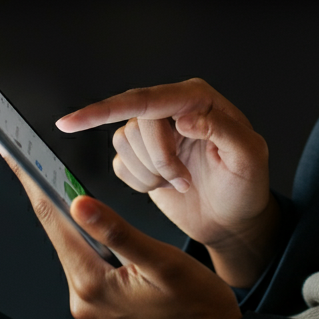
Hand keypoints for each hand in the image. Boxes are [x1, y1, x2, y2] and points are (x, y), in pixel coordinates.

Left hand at [0, 140, 239, 318]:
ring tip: (62, 184)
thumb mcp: (162, 262)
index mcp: (92, 285)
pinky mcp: (107, 312)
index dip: (32, 183)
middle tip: (33, 158)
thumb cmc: (199, 309)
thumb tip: (78, 204)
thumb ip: (118, 232)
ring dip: (71, 219)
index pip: (53, 221)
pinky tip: (95, 226)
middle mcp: (85, 301)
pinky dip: (89, 242)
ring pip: (76, 251)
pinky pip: (90, 268)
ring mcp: (94, 310)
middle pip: (59, 235)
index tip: (13, 157)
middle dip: (48, 195)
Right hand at [56, 79, 277, 286]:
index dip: (105, 109)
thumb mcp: (249, 157)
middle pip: (135, 125)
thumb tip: (186, 117)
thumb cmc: (246, 187)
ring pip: (123, 143)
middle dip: (159, 160)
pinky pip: (120, 166)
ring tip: (181, 180)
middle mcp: (172, 107)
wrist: (233, 220)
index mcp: (197, 98)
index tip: (70, 122)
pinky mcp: (141, 157)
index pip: (146, 99)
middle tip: (185, 179)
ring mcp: (154, 132)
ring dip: (150, 172)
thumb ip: (224, 130)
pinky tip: (165, 184)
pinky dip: (141, 182)